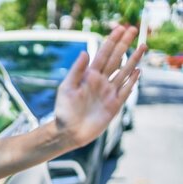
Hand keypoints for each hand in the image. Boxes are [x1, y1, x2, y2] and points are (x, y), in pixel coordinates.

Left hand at [54, 26, 146, 148]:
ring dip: (133, 59)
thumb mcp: (66, 88)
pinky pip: (125, 90)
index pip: (102, 55)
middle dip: (124, 44)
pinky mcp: (114, 105)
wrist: (68, 131)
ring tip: (142, 46)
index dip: (111, 41)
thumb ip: (76, 71)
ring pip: (124, 72)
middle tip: (133, 30)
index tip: (119, 28)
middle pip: (116, 59)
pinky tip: (138, 71)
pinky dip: (132, 81)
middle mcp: (100, 82)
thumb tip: (85, 52)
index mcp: (88, 76)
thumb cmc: (64, 110)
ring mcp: (108, 93)